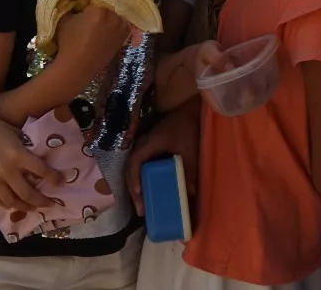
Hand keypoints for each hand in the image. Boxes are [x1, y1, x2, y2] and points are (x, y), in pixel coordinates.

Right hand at [0, 108, 61, 211]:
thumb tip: (39, 159)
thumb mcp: (16, 134)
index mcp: (18, 155)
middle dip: (41, 201)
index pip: (42, 171)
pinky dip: (7, 203)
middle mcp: (6, 170)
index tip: (60, 182)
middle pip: (28, 193)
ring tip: (33, 208)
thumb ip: (26, 149)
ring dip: (25, 207)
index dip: (54, 178)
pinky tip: (14, 204)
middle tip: (49, 204)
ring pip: (12, 201)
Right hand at [55, 5, 130, 64]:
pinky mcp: (125, 37)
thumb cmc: (69, 43)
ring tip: (98, 26)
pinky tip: (107, 31)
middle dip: (99, 10)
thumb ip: (71, 6)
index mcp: (99, 10)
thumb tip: (77, 1)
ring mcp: (121, 27)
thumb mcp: (64, 20)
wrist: (78, 67)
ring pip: (115, 15)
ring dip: (109, 17)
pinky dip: (116, 25)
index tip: (83, 10)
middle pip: (106, 6)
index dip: (88, 5)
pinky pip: (121, 25)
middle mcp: (114, 16)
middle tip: (90, 18)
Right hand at [126, 99, 201, 216]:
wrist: (189, 110)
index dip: (134, 179)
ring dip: (136, 186)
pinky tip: (147, 191)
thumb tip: (190, 194)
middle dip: (134, 190)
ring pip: (134, 169)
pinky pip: (140, 166)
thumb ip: (190, 169)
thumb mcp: (190, 149)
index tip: (139, 194)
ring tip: (142, 205)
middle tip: (140, 210)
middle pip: (130, 169)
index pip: (134, 162)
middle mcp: (142, 145)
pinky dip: (141, 180)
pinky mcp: (149, 149)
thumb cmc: (188, 127)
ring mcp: (144, 147)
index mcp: (149, 143)